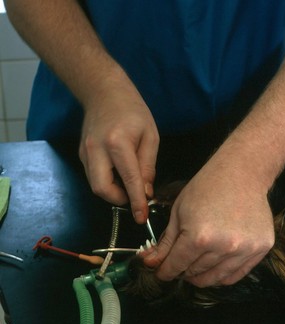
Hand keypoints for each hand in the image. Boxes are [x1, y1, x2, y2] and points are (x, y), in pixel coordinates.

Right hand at [79, 67, 158, 222]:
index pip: (129, 180)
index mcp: (118, 143)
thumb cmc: (133, 111)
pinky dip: (106, 182)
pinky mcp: (81, 154)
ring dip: (112, 192)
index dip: (136, 202)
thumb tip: (145, 193)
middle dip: (118, 200)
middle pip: (102, 190)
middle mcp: (97, 150)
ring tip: (126, 183)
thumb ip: (148, 167)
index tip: (141, 218)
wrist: (103, 92)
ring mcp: (85, 153)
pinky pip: (93, 176)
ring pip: (95, 186)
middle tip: (132, 195)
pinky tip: (117, 173)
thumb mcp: (150, 136)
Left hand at [143, 154, 274, 286]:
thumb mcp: (178, 212)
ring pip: (215, 278)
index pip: (176, 266)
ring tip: (194, 269)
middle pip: (195, 273)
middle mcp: (223, 247)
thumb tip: (151, 262)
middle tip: (179, 266)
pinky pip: (236, 275)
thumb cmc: (206, 188)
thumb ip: (166, 242)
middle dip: (182, 271)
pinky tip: (213, 269)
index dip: (165, 271)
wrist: (241, 173)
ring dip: (200, 276)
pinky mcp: (260, 249)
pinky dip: (221, 277)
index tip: (161, 273)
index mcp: (199, 237)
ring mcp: (244, 249)